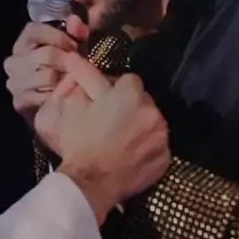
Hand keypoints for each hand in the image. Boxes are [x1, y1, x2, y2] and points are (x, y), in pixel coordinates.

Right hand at [4, 15, 88, 124]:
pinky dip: (58, 96)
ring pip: (47, 75)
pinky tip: (63, 96)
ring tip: (71, 81)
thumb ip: (76, 32)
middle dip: (66, 60)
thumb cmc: (64, 69)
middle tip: (76, 67)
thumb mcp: (72, 48)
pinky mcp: (19, 101)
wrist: (58, 105)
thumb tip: (74, 20)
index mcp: (22, 43)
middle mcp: (13, 61)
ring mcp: (14, 82)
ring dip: (64, 79)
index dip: (57, 36)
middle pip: (45, 54)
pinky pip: (46, 96)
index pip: (32, 30)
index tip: (74, 45)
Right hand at [39, 55, 170, 223]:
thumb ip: (82, 77)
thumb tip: (74, 55)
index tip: (105, 103)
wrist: (90, 183)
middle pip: (143, 100)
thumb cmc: (79, 140)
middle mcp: (153, 111)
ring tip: (121, 139)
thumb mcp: (74, 104)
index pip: (128, 80)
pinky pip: (157, 145)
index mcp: (131, 93)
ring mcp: (162, 136)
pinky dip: (147, 147)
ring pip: (152, 122)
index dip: (115, 90)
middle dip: (130, 106)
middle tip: (111, 121)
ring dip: (140, 125)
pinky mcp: (165, 158)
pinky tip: (130, 153)